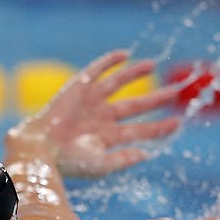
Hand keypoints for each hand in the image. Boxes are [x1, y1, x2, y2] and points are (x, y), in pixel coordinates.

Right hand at [8, 50, 182, 177]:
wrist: (41, 147)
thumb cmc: (68, 162)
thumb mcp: (101, 165)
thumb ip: (124, 159)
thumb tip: (147, 153)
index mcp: (108, 138)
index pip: (141, 131)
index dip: (160, 127)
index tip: (179, 123)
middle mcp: (102, 117)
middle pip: (136, 105)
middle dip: (156, 98)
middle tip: (176, 90)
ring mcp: (91, 101)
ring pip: (118, 84)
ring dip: (135, 74)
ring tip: (153, 65)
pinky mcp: (78, 86)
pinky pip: (97, 69)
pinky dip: (110, 61)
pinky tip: (125, 54)